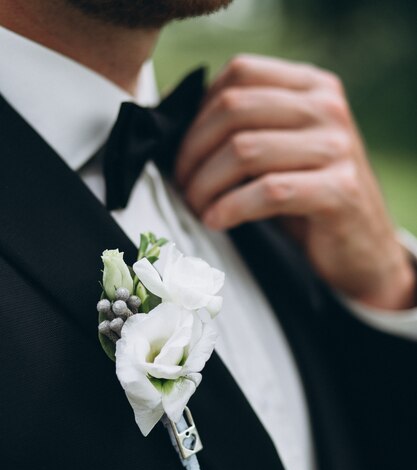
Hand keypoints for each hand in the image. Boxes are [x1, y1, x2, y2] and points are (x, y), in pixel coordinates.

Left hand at [176, 55, 415, 309]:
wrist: (361, 247)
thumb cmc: (308, 198)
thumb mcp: (281, 150)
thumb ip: (247, 127)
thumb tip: (174, 125)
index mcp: (312, 86)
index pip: (239, 72)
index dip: (197, 113)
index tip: (183, 152)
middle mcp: (327, 107)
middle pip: (234, 109)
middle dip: (193, 151)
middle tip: (181, 185)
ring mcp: (337, 147)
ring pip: (244, 150)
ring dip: (205, 183)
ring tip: (195, 206)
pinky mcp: (340, 190)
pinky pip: (268, 191)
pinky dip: (231, 208)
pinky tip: (216, 221)